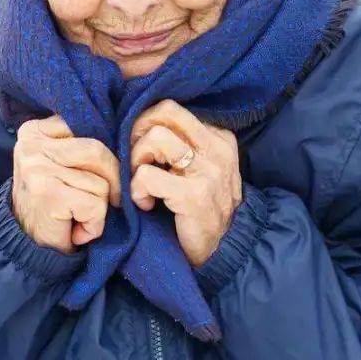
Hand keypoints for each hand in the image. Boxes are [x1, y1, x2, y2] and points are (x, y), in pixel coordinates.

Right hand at [11, 114, 121, 253]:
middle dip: (110, 181)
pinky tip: (76, 229)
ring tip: (77, 216)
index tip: (93, 177)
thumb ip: (81, 144)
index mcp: (34, 131)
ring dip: (99, 207)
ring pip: (100, 180)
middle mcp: (31, 146)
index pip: (88, 127)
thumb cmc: (51, 203)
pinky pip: (95, 204)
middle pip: (98, 151)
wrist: (27, 247)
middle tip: (99, 202)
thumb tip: (126, 139)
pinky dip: (94, 224)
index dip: (103, 156)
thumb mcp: (60, 163)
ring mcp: (38, 169)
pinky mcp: (49, 195)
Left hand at [129, 99, 242, 267]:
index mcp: (219, 136)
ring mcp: (208, 171)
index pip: (171, 108)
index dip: (146, 125)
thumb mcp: (199, 167)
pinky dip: (137, 190)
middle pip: (165, 111)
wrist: (224, 250)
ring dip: (137, 162)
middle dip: (139, 132)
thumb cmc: (201, 206)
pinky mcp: (194, 195)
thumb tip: (139, 121)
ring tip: (143, 184)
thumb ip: (182, 142)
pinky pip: (147, 175)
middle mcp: (217, 148)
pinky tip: (147, 204)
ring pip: (156, 137)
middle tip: (138, 160)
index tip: (143, 150)